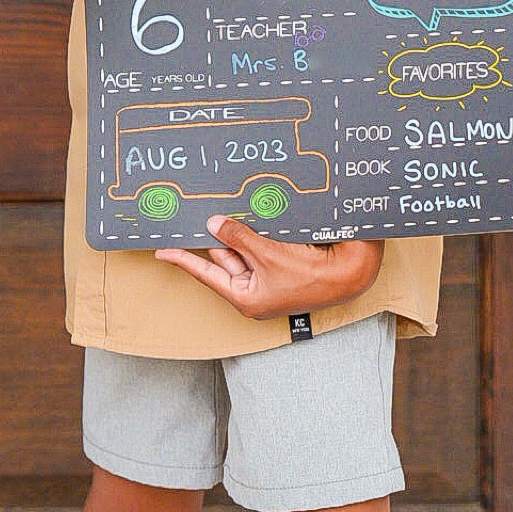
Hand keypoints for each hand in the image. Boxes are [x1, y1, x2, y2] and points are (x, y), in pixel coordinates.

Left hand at [155, 217, 383, 320]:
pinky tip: (249, 216)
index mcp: (245, 298)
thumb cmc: (311, 275)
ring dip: (237, 234)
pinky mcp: (281, 268)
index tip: (162, 250)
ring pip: (243, 251)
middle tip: (197, 216)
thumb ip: (238, 237)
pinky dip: (253, 234)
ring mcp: (268, 281)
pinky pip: (259, 248)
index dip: (183, 259)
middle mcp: (254, 292)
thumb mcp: (267, 254)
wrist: (350, 273)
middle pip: (224, 260)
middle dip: (215, 238)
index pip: (205, 273)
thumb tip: (213, 224)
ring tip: (227, 213)